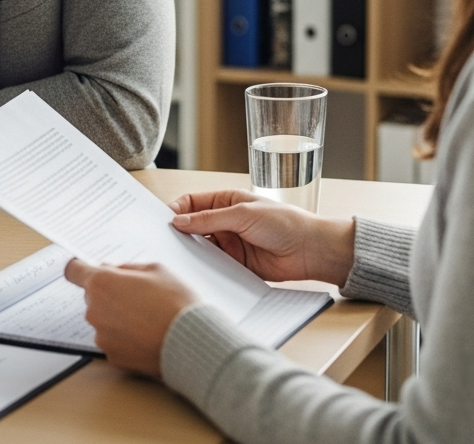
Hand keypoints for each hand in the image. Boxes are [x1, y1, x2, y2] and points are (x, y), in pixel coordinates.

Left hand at [65, 260, 197, 376]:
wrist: (191, 343)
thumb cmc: (175, 302)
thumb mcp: (155, 269)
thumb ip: (127, 269)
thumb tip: (115, 272)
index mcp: (102, 283)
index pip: (73, 270)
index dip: (80, 268)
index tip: (86, 269)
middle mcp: (95, 310)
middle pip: (93, 296)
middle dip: (109, 293)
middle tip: (136, 294)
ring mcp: (102, 336)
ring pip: (103, 319)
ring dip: (117, 317)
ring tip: (146, 317)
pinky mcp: (112, 358)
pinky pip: (113, 340)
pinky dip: (124, 337)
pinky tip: (146, 335)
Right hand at [169, 189, 354, 286]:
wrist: (309, 251)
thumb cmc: (282, 223)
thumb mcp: (242, 214)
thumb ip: (209, 219)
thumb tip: (178, 221)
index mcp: (226, 201)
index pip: (192, 202)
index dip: (177, 210)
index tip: (164, 220)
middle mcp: (224, 222)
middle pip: (193, 226)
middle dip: (179, 232)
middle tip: (164, 241)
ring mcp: (229, 244)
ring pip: (201, 247)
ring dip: (190, 251)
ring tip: (177, 258)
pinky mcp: (235, 264)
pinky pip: (213, 265)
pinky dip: (204, 268)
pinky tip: (195, 272)